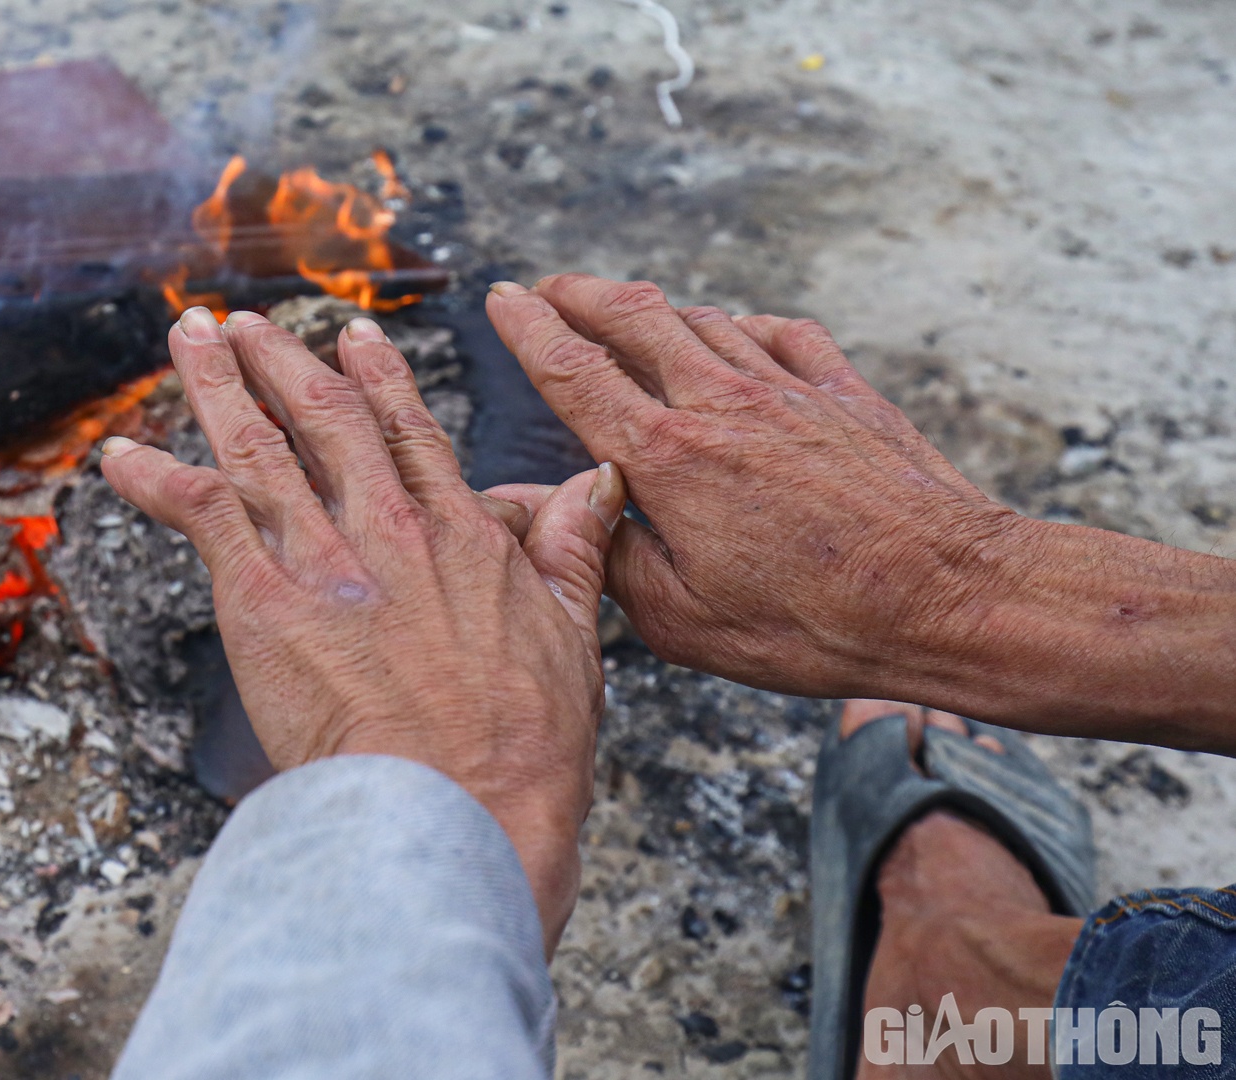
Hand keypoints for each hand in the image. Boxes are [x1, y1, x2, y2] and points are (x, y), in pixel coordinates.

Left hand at [100, 307, 627, 948]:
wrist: (457, 804)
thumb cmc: (521, 748)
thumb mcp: (575, 636)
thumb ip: (575, 550)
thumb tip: (599, 484)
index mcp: (463, 536)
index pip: (411, 433)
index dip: (377, 379)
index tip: (352, 339)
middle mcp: (390, 530)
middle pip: (327, 420)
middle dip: (281, 363)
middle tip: (245, 326)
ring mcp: (325, 557)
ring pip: (259, 445)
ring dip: (216, 386)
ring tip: (189, 340)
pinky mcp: (262, 597)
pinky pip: (200, 513)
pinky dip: (156, 478)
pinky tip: (121, 457)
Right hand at [483, 274, 1235, 746]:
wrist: (950, 595)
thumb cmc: (816, 623)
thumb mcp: (683, 621)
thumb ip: (609, 554)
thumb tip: (555, 512)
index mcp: (668, 458)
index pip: (575, 372)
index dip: (528, 329)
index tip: (503, 298)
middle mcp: (721, 404)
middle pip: (633, 317)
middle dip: (580, 292)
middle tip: (551, 287)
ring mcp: (788, 390)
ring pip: (703, 318)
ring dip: (654, 309)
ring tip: (629, 315)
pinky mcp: (845, 392)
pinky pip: (780, 333)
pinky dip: (742, 326)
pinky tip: (736, 336)